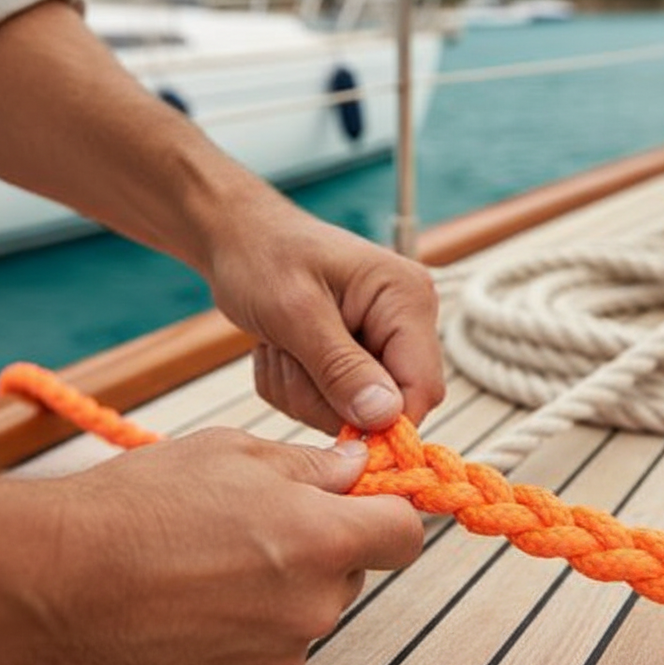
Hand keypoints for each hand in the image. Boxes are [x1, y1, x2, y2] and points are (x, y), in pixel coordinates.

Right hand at [39, 428, 422, 664]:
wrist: (61, 580)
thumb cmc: (138, 507)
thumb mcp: (231, 452)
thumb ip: (308, 466)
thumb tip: (354, 467)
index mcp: (321, 538)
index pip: (404, 535)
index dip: (387, 513)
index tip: (366, 504)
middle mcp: (311, 605)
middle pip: (350, 573)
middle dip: (321, 547)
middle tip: (259, 522)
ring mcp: (278, 654)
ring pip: (306, 611)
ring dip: (281, 587)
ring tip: (211, 560)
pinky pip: (269, 647)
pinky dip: (247, 626)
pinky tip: (197, 599)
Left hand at [204, 184, 445, 433]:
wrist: (240, 240)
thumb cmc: (264, 256)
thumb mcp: (295, 313)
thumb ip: (339, 367)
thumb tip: (384, 416)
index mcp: (407, 299)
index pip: (423, 388)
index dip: (384, 422)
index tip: (333, 424)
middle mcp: (406, 323)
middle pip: (385, 407)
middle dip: (326, 398)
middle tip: (287, 357)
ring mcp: (383, 342)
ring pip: (353, 412)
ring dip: (303, 391)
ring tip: (281, 347)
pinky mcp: (360, 359)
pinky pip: (332, 405)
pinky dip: (297, 388)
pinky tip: (283, 351)